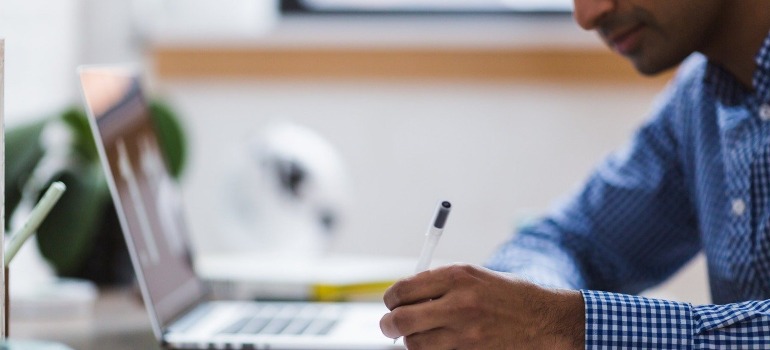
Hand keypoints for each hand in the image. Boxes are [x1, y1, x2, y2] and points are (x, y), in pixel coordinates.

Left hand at [380, 264, 583, 349]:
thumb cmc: (508, 296)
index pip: (402, 290)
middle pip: (400, 320)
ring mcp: (465, 334)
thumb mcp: (475, 276)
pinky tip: (441, 344)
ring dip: (412, 342)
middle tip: (390, 326)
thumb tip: (403, 296)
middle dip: (389, 325)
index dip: (391, 300)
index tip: (392, 304)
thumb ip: (439, 283)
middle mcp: (459, 304)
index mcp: (457, 277)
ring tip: (423, 335)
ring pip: (414, 345)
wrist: (546, 321)